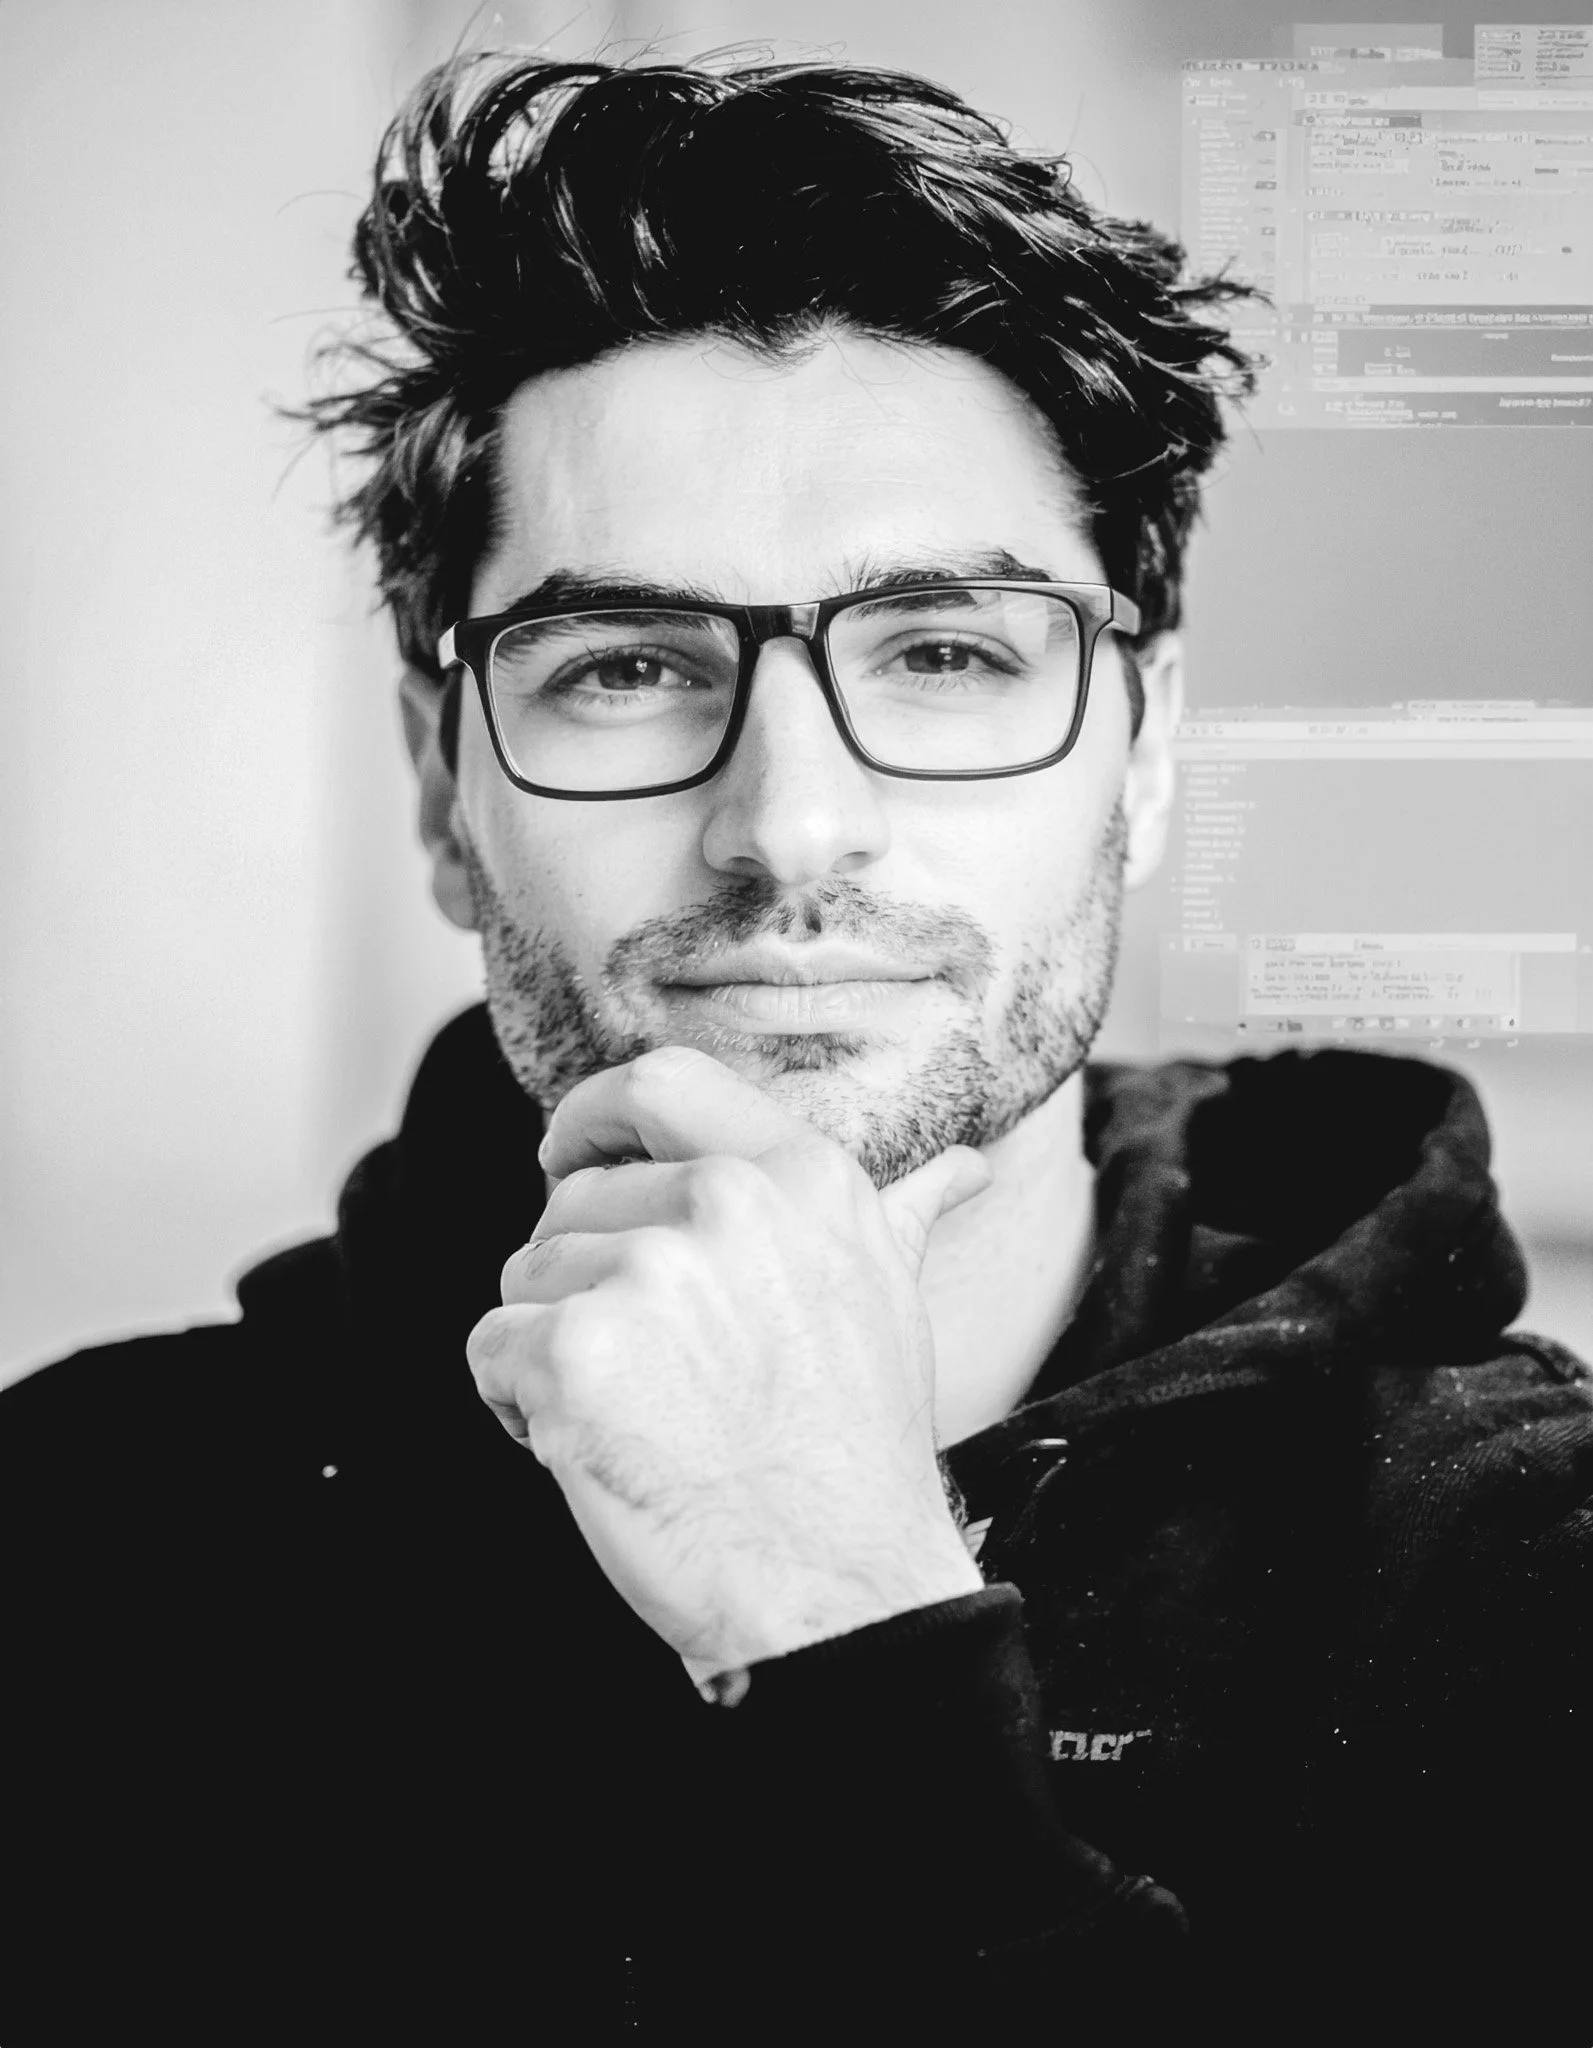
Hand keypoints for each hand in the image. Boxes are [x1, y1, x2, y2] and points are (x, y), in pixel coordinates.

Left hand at [466, 1045, 990, 1683]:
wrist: (836, 1588)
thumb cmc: (855, 1453)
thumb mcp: (892, 1301)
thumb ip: (902, 1212)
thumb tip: (964, 1168)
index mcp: (802, 1173)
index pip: (658, 1082)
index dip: (593, 1115)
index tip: (570, 1157)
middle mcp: (727, 1202)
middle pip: (573, 1199)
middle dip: (581, 1280)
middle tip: (654, 1371)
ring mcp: (649, 1273)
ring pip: (526, 1276)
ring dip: (552, 1348)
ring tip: (640, 1416)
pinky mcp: (575, 1351)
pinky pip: (491, 1348)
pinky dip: (517, 1405)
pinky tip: (593, 1449)